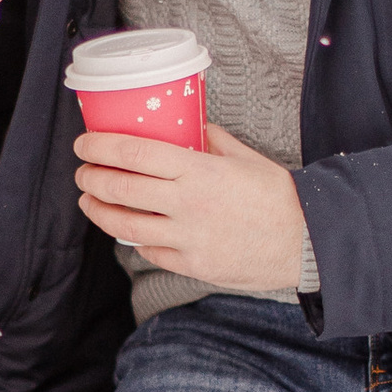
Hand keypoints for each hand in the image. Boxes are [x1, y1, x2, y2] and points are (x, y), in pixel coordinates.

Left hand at [73, 121, 309, 288]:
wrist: (308, 242)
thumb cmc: (279, 197)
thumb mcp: (245, 158)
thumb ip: (212, 141)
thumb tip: (190, 126)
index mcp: (199, 170)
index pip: (134, 154)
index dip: (101, 147)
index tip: (84, 144)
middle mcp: (188, 204)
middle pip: (121, 188)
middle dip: (92, 178)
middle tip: (83, 171)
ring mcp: (188, 238)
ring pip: (125, 225)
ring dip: (99, 210)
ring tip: (90, 201)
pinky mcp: (193, 265)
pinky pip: (150, 251)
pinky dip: (135, 239)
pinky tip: (129, 229)